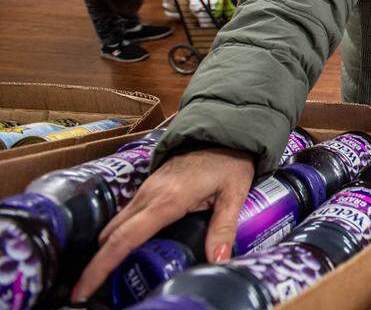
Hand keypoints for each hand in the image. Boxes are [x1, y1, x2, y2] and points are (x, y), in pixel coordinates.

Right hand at [71, 148, 254, 301]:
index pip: (124, 239)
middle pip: (111, 235)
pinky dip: (119, 236)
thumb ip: (223, 227)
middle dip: (97, 264)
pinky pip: (126, 215)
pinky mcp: (149, 188)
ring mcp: (146, 190)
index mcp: (166, 201)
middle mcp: (148, 195)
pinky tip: (126, 252)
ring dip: (107, 250)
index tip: (81, 290)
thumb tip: (219, 261)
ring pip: (116, 224)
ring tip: (105, 279)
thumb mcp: (233, 193)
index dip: (100, 266)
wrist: (224, 131)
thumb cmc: (229, 161)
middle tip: (88, 293)